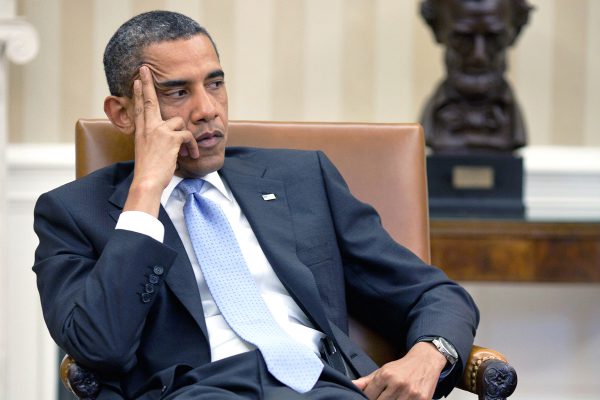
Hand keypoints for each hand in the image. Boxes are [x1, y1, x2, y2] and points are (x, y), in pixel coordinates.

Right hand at [123, 65, 198, 215]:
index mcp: (141, 131)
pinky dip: (193, 146)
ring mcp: (159, 131)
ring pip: (180, 122)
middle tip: (145, 69)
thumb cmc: (150, 171)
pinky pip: (188, 135)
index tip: (137, 80)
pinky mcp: (171, 137)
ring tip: (187, 152)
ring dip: (187, 137)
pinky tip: (191, 155)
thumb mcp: (148, 152)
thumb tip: (170, 140)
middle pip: (149, 100)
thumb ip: (155, 142)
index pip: (139, 108)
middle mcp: (149, 128)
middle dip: (147, 83)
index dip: (139, 93)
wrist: (148, 181)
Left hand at [352, 342, 445, 399]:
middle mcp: (397, 384)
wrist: (425, 361)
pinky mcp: (422, 399)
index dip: (367, 398)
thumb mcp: (383, 370)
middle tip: (382, 397)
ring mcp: (410, 393)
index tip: (371, 397)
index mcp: (385, 375)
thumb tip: (351, 385)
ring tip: (391, 398)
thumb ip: (366, 381)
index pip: (369, 396)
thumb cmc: (402, 368)